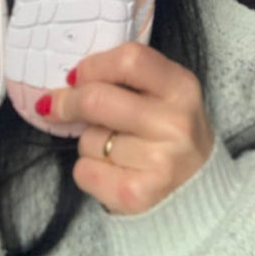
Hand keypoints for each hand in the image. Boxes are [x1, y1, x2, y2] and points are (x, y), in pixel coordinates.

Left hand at [43, 42, 214, 214]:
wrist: (198, 186)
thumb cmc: (169, 130)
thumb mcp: (164, 92)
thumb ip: (125, 78)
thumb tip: (67, 81)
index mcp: (181, 87)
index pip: (129, 60)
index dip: (93, 66)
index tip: (75, 76)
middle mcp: (174, 123)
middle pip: (97, 100)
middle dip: (67, 102)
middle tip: (55, 107)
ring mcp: (158, 161)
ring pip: (87, 139)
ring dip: (88, 142)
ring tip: (114, 148)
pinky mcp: (138, 194)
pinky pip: (84, 172)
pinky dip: (87, 171)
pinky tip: (111, 172)